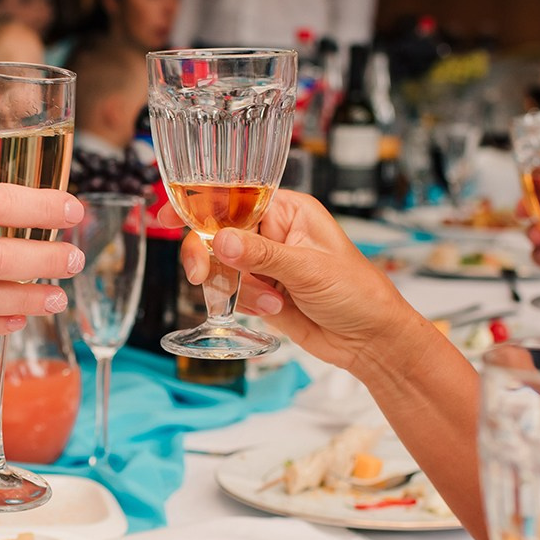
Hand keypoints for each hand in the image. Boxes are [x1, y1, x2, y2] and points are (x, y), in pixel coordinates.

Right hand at [166, 190, 425, 376]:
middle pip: (218, 232)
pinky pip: (232, 292)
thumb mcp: (309, 269)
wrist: (370, 341)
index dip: (200, 203)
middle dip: (207, 255)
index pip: (236, 197)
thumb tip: (221, 241)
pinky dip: (245, 303)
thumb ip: (262, 256)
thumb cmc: (358, 293)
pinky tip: (275, 310)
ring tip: (274, 301)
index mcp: (289, 211)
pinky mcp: (261, 292)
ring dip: (239, 287)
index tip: (169, 213)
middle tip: (201, 274)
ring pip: (221, 266)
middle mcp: (274, 233)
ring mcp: (266, 264)